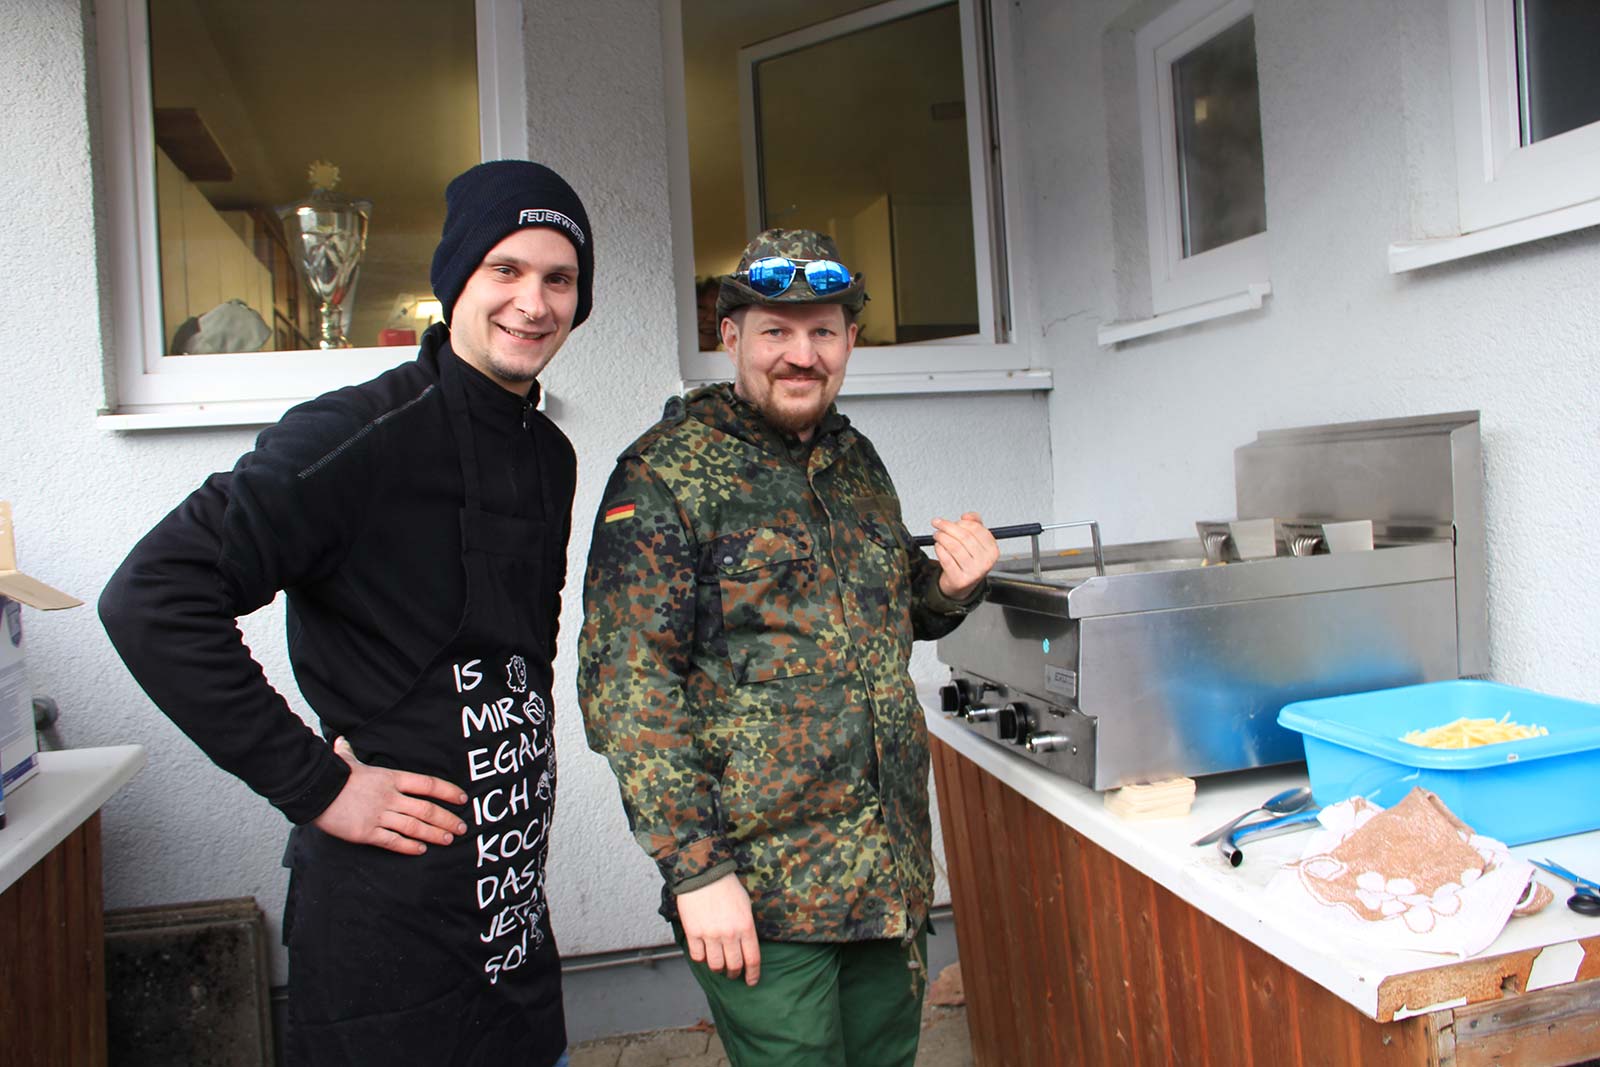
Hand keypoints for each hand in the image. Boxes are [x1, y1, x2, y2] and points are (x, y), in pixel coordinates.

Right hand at [312, 737, 468, 854]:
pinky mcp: (366, 832)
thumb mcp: (346, 761)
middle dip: (447, 819)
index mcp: (390, 778)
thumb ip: (349, 753)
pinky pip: (393, 841)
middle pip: (426, 809)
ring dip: (434, 834)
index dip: (448, 791)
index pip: (427, 784)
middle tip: (462, 828)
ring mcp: (379, 815)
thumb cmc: (332, 774)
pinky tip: (421, 849)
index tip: (462, 798)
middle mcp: (390, 797)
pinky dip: (409, 846)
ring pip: (414, 827)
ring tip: (449, 839)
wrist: (313, 790)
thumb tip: (341, 742)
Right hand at [676, 872, 760, 985]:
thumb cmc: (727, 887)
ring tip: (718, 966)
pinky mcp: (694, 933)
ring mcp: (710, 935)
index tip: (751, 981)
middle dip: (734, 973)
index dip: (752, 974)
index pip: (752, 959)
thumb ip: (747, 926)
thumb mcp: (746, 905)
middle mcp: (729, 934)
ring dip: (718, 969)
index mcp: (746, 927)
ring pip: (715, 965)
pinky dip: (702, 960)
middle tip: (733, 973)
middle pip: (734, 965)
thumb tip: (746, 945)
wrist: (703, 874)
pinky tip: (704, 955)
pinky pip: (698, 956)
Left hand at [930, 511, 999, 599]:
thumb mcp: (977, 541)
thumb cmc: (969, 560)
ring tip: (937, 534)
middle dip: (948, 527)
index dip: (962, 522)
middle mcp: (985, 562)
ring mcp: (973, 572)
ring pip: (954, 547)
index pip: (977, 529)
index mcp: (992, 551)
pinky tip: (938, 546)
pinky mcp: (960, 579)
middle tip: (938, 523)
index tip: (953, 520)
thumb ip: (974, 524)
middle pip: (964, 537)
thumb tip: (967, 516)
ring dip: (942, 537)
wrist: (962, 584)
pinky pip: (946, 559)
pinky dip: (939, 549)